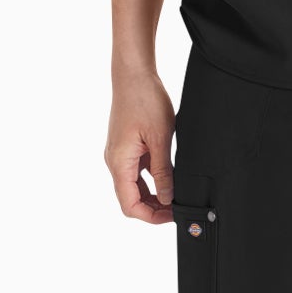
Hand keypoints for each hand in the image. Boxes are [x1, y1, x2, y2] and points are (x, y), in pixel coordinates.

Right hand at [105, 68, 175, 224]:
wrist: (133, 75)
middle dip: (153, 208)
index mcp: (119, 163)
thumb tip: (167, 198)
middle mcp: (114, 162)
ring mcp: (118, 154)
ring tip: (175, 195)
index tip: (172, 215)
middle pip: (130, 199)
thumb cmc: (144, 101)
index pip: (129, 205)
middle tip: (176, 208)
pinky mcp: (125, 147)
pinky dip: (150, 180)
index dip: (151, 216)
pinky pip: (135, 172)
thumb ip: (163, 172)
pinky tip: (168, 176)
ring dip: (152, 195)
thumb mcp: (160, 139)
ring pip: (132, 186)